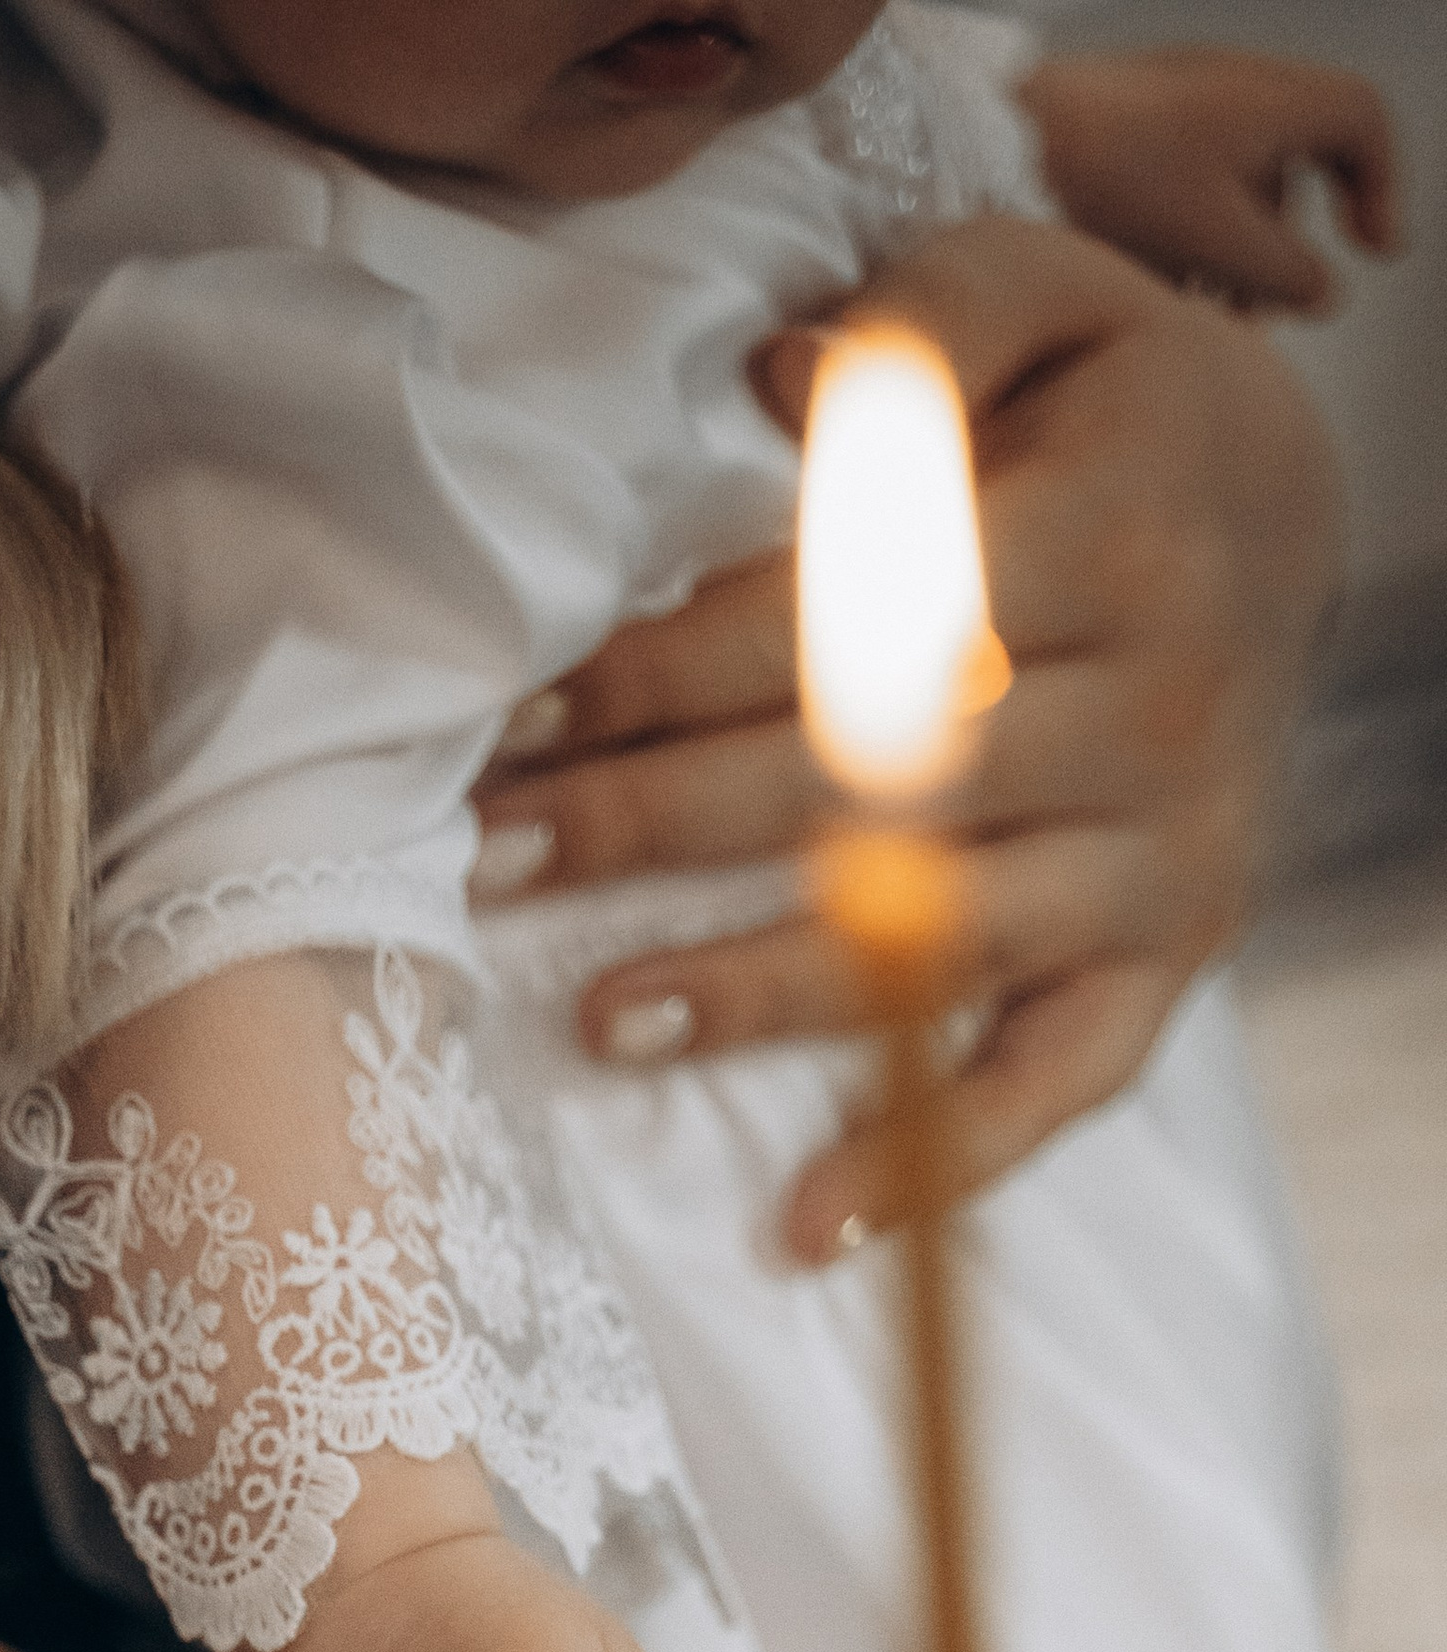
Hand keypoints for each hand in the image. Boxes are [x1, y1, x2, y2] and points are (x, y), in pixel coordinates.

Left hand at [471, 218, 1343, 1264]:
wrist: (1289, 517)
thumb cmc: (1108, 409)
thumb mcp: (1045, 296)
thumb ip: (922, 321)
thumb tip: (774, 382)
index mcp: (1105, 537)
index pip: (844, 624)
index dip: (667, 672)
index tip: (521, 717)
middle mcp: (1148, 711)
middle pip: (860, 786)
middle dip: (654, 823)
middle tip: (489, 857)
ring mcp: (1162, 858)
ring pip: (931, 944)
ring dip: (754, 990)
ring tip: (598, 1016)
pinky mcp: (1170, 964)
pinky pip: (1048, 1089)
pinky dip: (933, 1170)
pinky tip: (804, 1228)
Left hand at [1025, 50, 1400, 318]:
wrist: (995, 147)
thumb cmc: (1110, 186)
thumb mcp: (1221, 246)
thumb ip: (1287, 275)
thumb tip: (1321, 294)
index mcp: (1268, 101)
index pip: (1362, 124)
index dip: (1382, 188)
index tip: (1374, 254)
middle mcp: (1230, 88)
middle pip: (1296, 165)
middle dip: (1285, 247)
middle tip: (1262, 315)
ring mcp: (1176, 103)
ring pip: (1235, 179)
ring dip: (1232, 252)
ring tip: (1200, 318)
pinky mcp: (1126, 129)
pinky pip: (1183, 179)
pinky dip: (1185, 234)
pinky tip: (1149, 292)